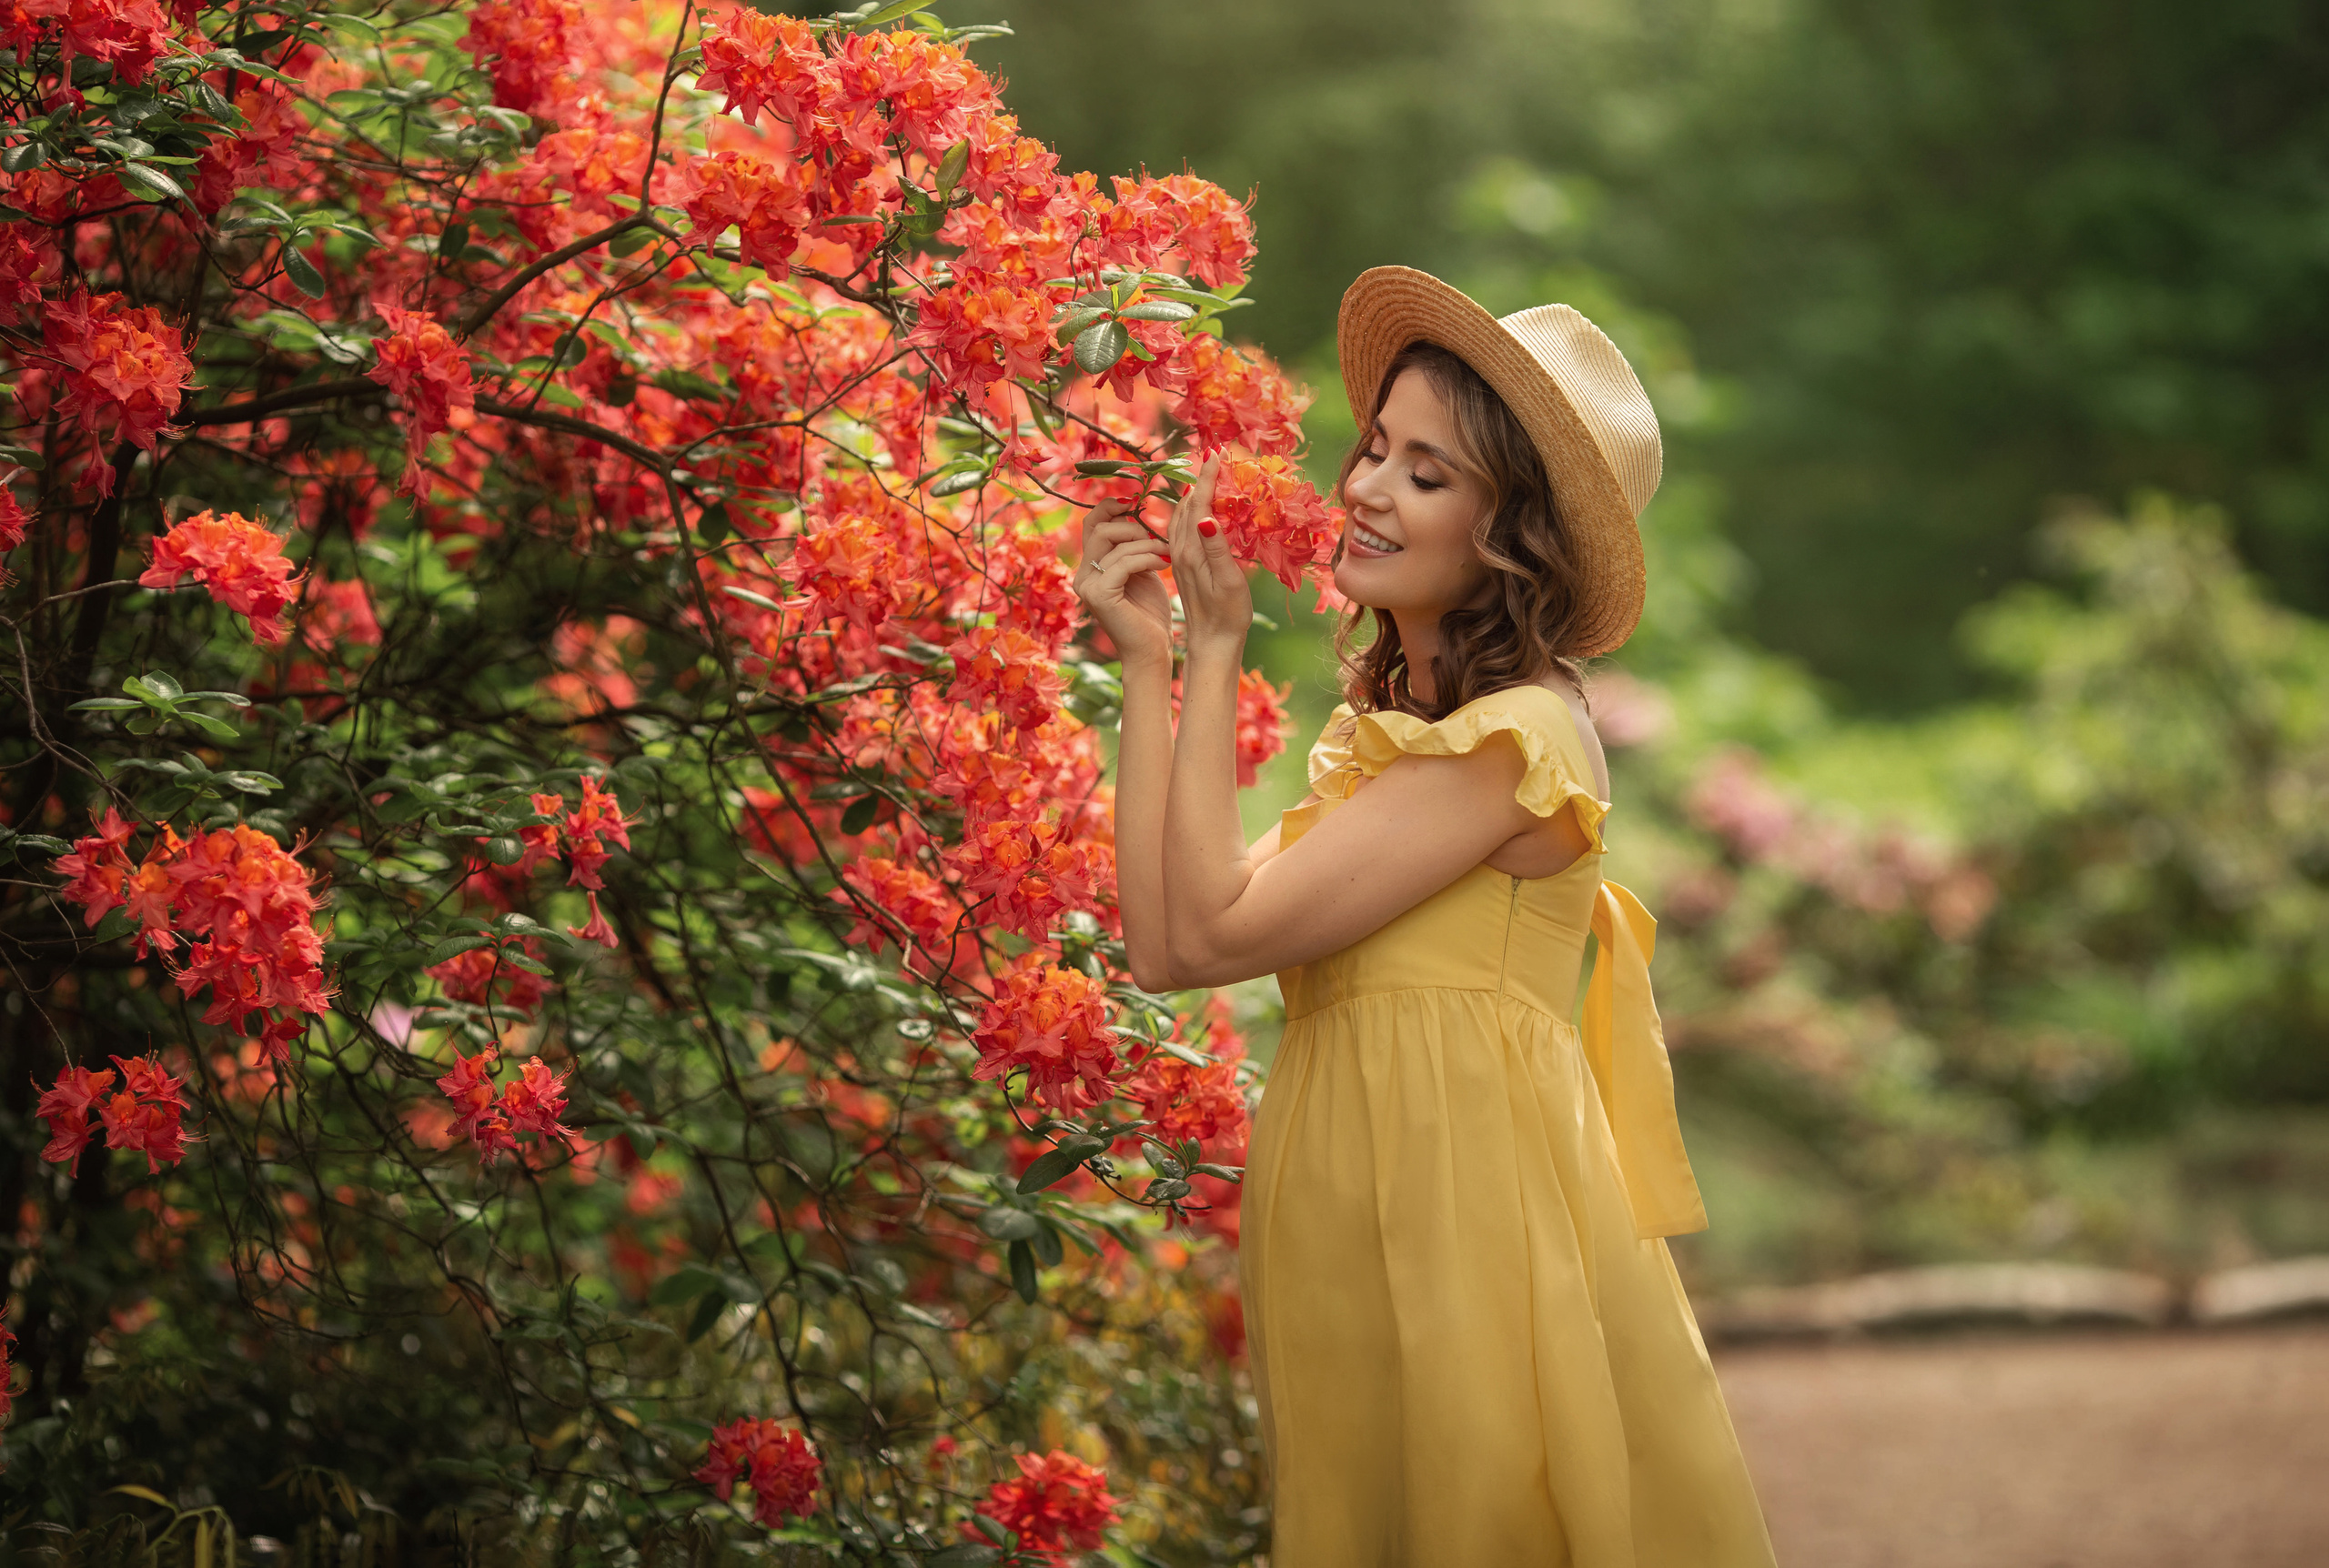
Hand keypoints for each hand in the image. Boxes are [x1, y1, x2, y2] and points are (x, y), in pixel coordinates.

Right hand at [1074, 496, 1173, 670]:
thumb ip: (1132, 545)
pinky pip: (1122, 562)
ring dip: (1146, 544)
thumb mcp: (1141, 568)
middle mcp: (1082, 575)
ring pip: (1114, 544)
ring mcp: (1087, 586)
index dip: (1112, 506)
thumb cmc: (1149, 611)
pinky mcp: (1099, 595)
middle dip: (1133, 527)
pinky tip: (1163, 565)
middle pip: (1100, 528)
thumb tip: (1134, 508)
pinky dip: (1146, 558)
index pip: (1092, 522)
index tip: (1137, 503)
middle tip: (1158, 540)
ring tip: (1166, 554)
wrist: (1152, 650)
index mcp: (1090, 566)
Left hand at [1165, 454, 1250, 659]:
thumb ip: (1216, 548)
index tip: (1216, 451)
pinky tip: (1199, 509)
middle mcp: (1181, 550)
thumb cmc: (1228, 615)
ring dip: (1194, 492)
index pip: (1198, 503)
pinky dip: (1191, 510)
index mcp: (1192, 550)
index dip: (1208, 476)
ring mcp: (1180, 557)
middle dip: (1200, 477)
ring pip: (1181, 515)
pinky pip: (1182, 528)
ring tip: (1207, 474)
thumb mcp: (1228, 582)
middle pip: (1187, 504)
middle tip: (1213, 454)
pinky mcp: (1183, 565)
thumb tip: (1206, 516)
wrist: (1213, 643)